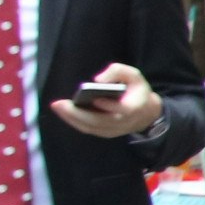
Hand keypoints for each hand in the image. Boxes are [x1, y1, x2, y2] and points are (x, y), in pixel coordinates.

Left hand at [49, 61, 163, 140]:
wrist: (146, 112)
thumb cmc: (136, 90)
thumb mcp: (133, 75)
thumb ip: (117, 71)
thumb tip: (97, 80)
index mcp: (134, 108)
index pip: (121, 110)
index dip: (109, 106)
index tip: (95, 99)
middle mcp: (123, 123)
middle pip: (100, 122)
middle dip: (78, 114)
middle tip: (59, 104)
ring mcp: (114, 130)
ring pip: (91, 127)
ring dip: (72, 119)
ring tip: (57, 107)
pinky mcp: (106, 133)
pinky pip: (88, 129)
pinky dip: (74, 121)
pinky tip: (64, 112)